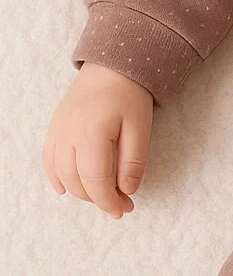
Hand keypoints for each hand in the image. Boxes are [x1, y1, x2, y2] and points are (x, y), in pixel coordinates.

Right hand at [42, 62, 153, 218]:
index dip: (109, 201)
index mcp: (91, 134)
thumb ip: (134, 161)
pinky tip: (68, 188)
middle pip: (76, 181)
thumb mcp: (141, 127)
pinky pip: (48, 160)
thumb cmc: (129, 95)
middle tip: (120, 203)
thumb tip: (127, 191)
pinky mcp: (54, 128)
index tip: (124, 210)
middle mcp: (68, 134)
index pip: (95, 181)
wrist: (112, 65)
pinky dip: (56, 177)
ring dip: (80, 191)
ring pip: (60, 174)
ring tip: (102, 193)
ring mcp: (57, 131)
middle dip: (98, 199)